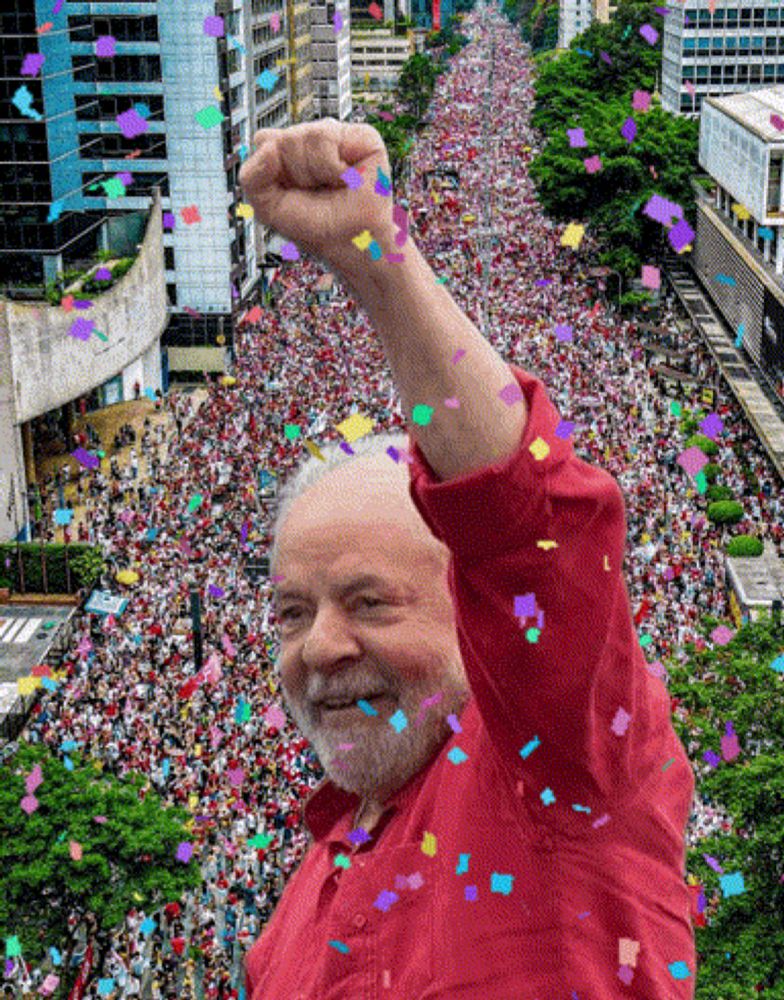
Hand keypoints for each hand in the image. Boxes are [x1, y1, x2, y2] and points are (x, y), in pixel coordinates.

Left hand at [239, 117, 396, 272]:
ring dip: (315, 172)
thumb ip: (251, 177)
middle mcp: (311, 142)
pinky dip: (332, 167)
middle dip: (295, 173)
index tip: (288, 192)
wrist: (351, 242)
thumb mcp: (268, 208)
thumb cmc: (317, 228)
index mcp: (287, 155)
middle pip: (283, 137)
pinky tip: (346, 179)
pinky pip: (328, 136)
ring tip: (333, 186)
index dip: (271, 166)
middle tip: (314, 191)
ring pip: (305, 135)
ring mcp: (335, 137)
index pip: (264, 140)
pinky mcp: (360, 136)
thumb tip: (267, 147)